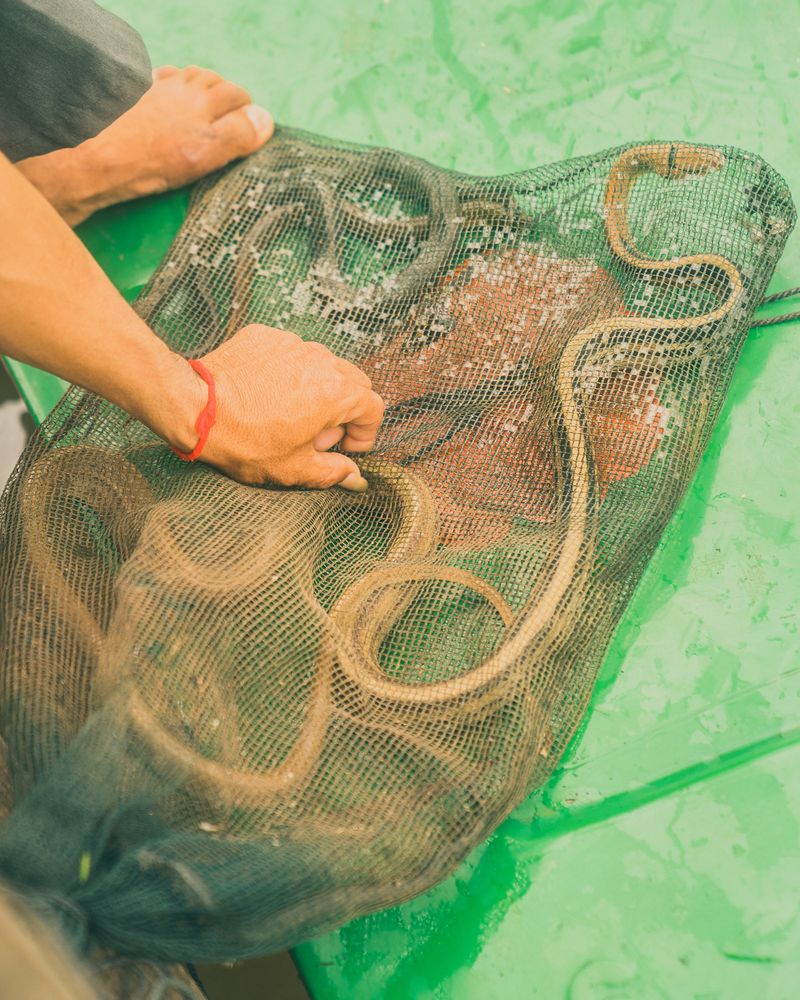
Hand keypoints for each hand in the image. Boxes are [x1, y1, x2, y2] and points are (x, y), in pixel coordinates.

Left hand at [183, 324, 384, 488]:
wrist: (195, 407)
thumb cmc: (243, 439)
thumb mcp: (293, 469)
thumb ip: (332, 472)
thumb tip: (354, 478)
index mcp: (335, 393)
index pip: (374, 408)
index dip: (364, 433)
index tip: (344, 448)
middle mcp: (321, 361)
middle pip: (354, 383)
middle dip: (344, 411)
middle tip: (315, 435)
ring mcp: (293, 344)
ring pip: (323, 367)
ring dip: (316, 391)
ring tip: (287, 415)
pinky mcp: (267, 337)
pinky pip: (291, 354)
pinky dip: (288, 373)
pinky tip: (265, 394)